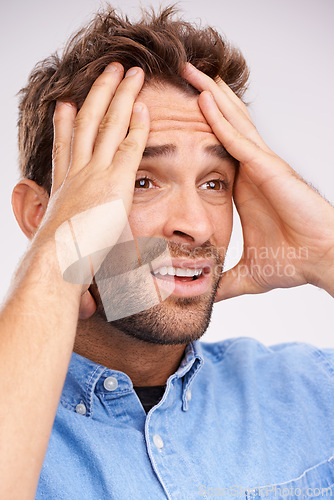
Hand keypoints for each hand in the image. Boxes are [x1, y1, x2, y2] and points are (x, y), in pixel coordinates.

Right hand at [35, 63, 148, 316]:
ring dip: (117, 96)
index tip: (66, 105)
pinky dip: (136, 124)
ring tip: (127, 71)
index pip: (67, 150)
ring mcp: (94, 175)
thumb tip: (86, 304)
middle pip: (86, 125)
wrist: (55, 273)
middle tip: (107, 73)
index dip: (66, 125)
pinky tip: (146, 105)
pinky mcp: (113, 183)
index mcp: (66, 190)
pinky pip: (128, 146)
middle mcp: (77, 175)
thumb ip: (83, 270)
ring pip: (106, 126)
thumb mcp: (70, 259)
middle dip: (97, 96)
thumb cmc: (59, 274)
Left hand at [183, 63, 333, 298]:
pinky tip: (203, 99)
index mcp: (244, 189)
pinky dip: (220, 118)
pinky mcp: (269, 168)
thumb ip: (225, 282)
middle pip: (223, 126)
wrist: (323, 260)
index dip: (199, 131)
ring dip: (209, 97)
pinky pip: (239, 139)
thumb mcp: (248, 273)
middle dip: (203, 101)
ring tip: (189, 72)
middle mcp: (251, 170)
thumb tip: (206, 295)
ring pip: (231, 123)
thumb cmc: (296, 261)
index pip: (216, 152)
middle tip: (180, 77)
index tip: (175, 119)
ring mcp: (261, 165)